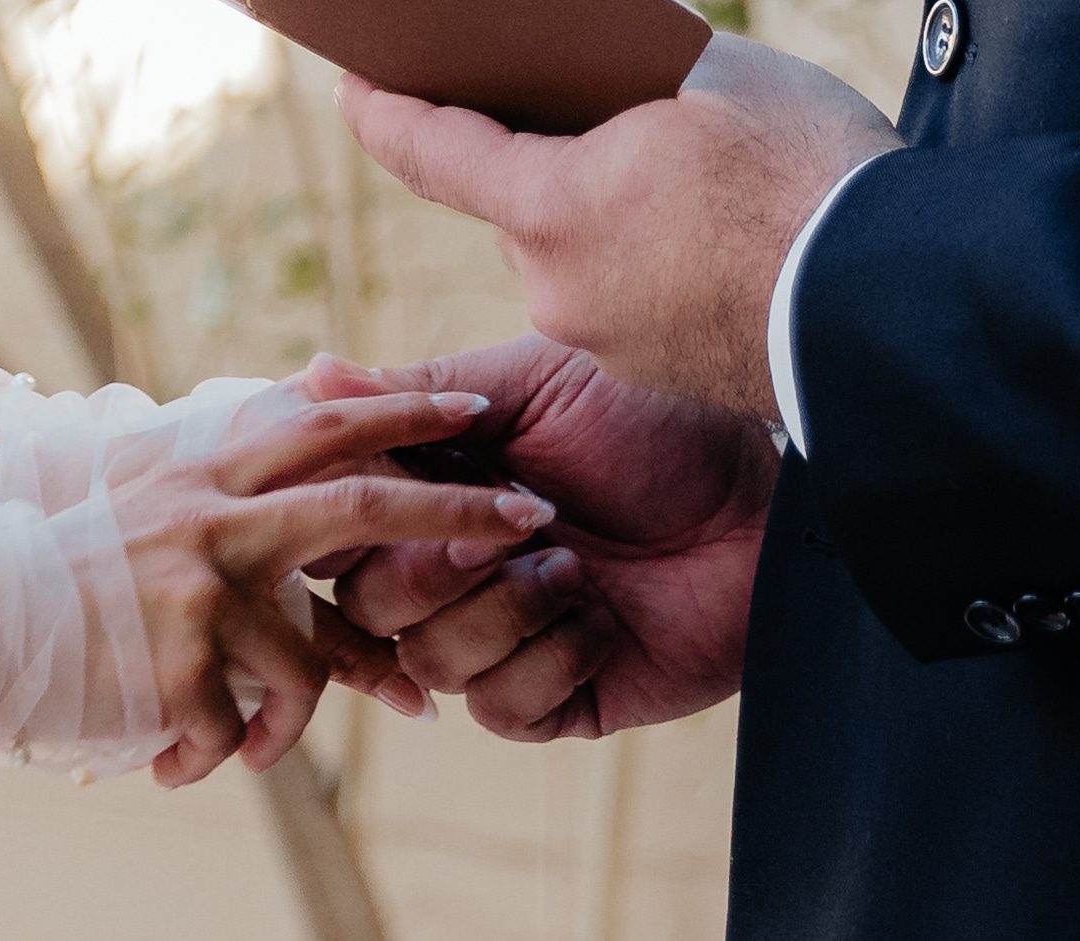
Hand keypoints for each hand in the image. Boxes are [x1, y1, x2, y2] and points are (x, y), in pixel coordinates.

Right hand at [112, 388, 556, 785]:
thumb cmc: (67, 562)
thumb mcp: (150, 491)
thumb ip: (228, 472)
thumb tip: (307, 428)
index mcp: (207, 468)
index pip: (327, 422)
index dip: (407, 409)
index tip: (478, 405)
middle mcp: (213, 515)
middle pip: (364, 507)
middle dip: (459, 510)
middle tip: (534, 519)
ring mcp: (198, 590)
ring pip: (309, 661)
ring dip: (289, 718)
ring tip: (244, 743)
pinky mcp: (176, 665)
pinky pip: (247, 730)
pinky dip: (224, 756)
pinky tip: (175, 764)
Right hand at [306, 336, 778, 740]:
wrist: (767, 493)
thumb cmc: (655, 420)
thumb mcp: (532, 386)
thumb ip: (420, 393)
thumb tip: (312, 372)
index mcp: (436, 497)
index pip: (345, 531)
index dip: (350, 525)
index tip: (382, 497)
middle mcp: (459, 573)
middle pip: (370, 608)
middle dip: (430, 571)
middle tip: (511, 525)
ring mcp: (507, 639)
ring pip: (431, 663)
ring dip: (500, 609)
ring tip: (570, 562)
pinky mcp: (561, 697)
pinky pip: (504, 708)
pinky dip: (550, 655)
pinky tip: (599, 613)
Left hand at [338, 32, 900, 417]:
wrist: (906, 309)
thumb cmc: (814, 178)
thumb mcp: (722, 77)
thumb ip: (635, 72)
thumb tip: (606, 68)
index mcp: (555, 207)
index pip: (433, 152)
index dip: (385, 112)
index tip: (354, 82)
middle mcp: (559, 287)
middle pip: (520, 202)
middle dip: (547, 155)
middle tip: (606, 106)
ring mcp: (607, 342)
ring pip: (576, 251)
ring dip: (606, 208)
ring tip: (695, 174)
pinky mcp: (657, 373)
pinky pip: (623, 297)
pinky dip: (645, 260)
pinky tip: (714, 234)